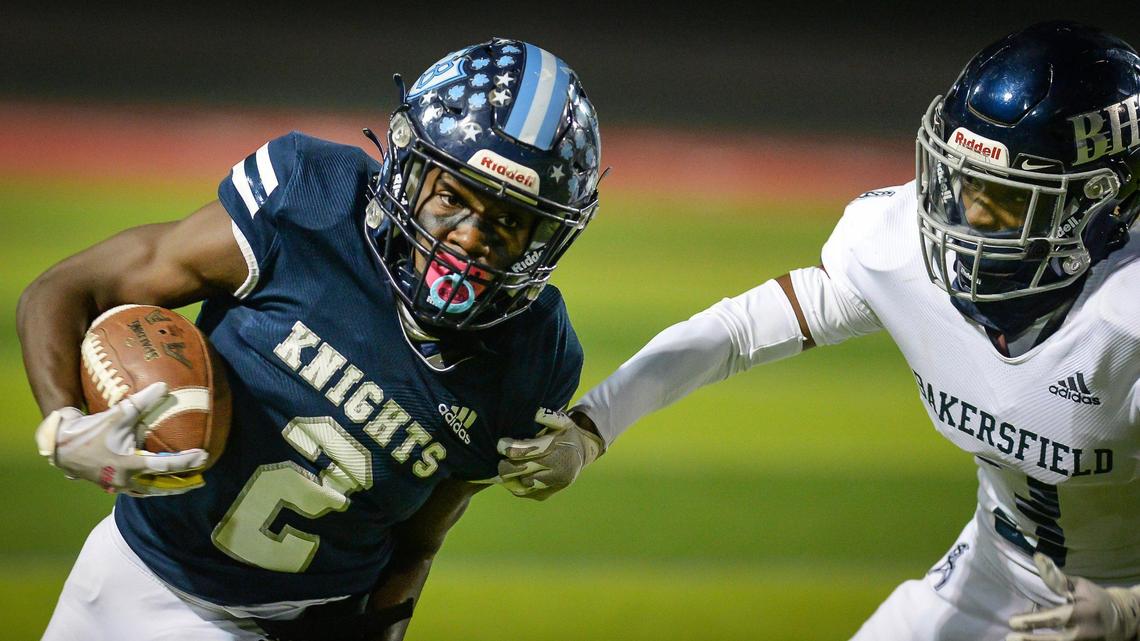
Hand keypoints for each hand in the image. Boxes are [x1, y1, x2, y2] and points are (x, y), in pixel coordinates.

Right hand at [34, 382, 208, 496]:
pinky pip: (135, 490)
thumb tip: (165, 387)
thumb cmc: (89, 430)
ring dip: (165, 489)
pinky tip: (154, 483)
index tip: (203, 456)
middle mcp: (125, 480)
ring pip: (147, 492)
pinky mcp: (109, 484)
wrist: (59, 444)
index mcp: (129, 466)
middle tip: (198, 481)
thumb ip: (142, 401)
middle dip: (180, 485)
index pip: (165, 466)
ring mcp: (116, 485)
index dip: (186, 461)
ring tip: (181, 486)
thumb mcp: (117, 414)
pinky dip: (148, 487)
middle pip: (160, 487)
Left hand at [494, 408, 603, 499]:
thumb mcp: (562, 421)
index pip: (529, 451)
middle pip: (521, 470)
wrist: (582, 454)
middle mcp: (558, 471)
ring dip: (510, 476)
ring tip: (506, 466)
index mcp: (559, 451)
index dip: (511, 448)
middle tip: (501, 459)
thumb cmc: (565, 434)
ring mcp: (552, 485)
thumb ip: (547, 416)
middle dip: (505, 465)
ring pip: (520, 485)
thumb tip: (533, 412)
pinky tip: (514, 474)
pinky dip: (515, 484)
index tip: (500, 444)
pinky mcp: (546, 495)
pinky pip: (523, 493)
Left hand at [1007, 553, 1139, 640]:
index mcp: (1081, 613)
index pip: (1055, 618)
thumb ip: (1057, 579)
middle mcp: (1082, 633)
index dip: (1033, 620)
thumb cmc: (1094, 599)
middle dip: (1031, 640)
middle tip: (1010, 638)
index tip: (1012, 622)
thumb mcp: (1079, 586)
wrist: (1119, 620)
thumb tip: (1037, 557)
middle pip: (1055, 640)